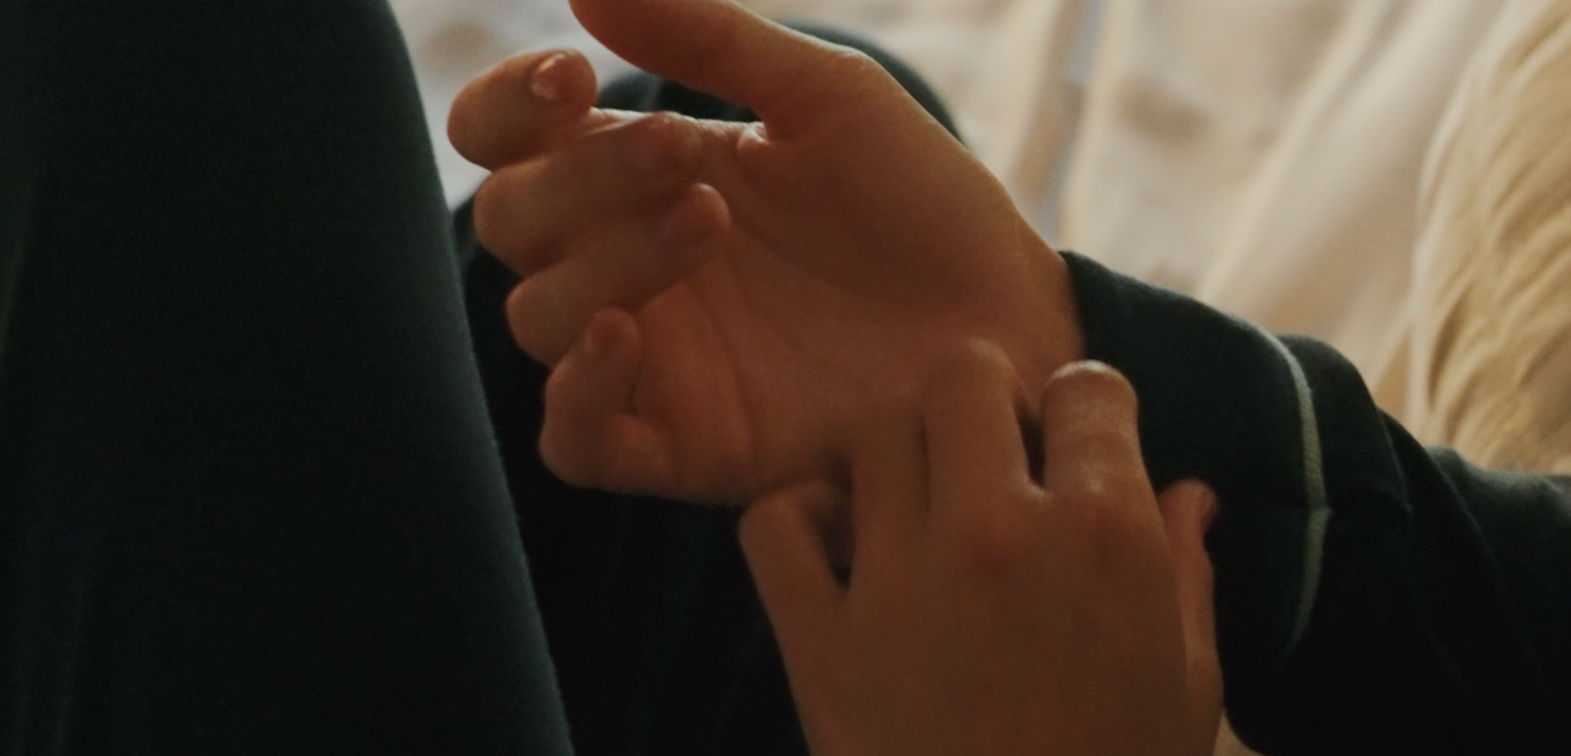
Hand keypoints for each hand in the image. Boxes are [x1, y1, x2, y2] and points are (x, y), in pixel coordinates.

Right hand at [448, 0, 1080, 501]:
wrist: (1013, 317)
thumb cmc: (921, 205)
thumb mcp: (828, 100)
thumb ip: (713, 41)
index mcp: (638, 172)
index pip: (507, 136)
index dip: (509, 104)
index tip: (572, 76)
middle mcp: (624, 264)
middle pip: (514, 219)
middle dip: (582, 176)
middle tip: (684, 151)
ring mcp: (650, 360)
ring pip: (539, 318)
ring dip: (603, 261)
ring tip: (708, 222)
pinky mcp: (684, 445)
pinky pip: (576, 442)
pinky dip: (576, 394)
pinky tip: (622, 339)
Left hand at [738, 346, 1223, 755]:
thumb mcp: (1188, 681)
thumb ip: (1185, 574)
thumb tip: (1191, 494)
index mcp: (1109, 533)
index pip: (1088, 386)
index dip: (1082, 410)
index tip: (1072, 446)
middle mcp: (1002, 531)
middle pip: (963, 376)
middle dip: (980, 402)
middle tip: (986, 456)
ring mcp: (900, 581)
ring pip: (869, 433)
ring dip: (893, 457)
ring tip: (913, 508)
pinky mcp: (820, 640)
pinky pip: (775, 524)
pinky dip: (798, 522)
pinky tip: (838, 550)